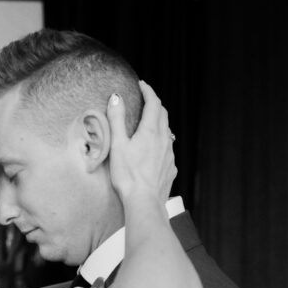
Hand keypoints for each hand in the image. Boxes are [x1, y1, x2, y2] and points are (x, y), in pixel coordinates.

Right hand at [106, 81, 176, 203]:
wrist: (144, 202)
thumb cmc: (128, 175)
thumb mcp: (117, 145)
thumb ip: (117, 120)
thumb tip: (116, 98)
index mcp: (150, 132)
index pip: (154, 103)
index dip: (148, 91)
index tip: (142, 85)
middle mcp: (163, 140)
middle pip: (163, 115)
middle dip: (155, 104)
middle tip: (146, 100)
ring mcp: (169, 154)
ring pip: (167, 132)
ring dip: (159, 123)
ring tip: (148, 123)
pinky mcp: (171, 168)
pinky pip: (168, 149)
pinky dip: (161, 141)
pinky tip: (154, 149)